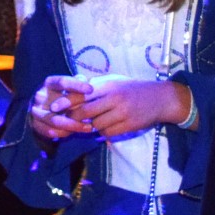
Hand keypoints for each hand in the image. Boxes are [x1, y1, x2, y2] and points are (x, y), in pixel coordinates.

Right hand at [27, 75, 94, 140]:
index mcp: (49, 83)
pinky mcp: (35, 124)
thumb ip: (78, 83)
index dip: (77, 85)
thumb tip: (88, 84)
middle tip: (93, 116)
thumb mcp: (68, 86)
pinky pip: (51, 131)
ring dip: (73, 126)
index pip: (63, 82)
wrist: (41, 107)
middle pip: (59, 104)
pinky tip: (76, 132)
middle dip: (77, 111)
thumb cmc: (61, 94)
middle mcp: (40, 95)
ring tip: (88, 128)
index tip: (91, 90)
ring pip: (55, 121)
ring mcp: (36, 111)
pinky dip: (64, 133)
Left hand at [72, 76, 187, 139]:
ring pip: (96, 125)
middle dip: (75, 118)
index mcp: (109, 86)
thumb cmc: (133, 88)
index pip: (82, 94)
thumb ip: (95, 84)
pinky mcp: (129, 126)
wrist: (160, 98)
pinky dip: (103, 132)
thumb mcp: (115, 81)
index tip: (55, 107)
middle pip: (86, 112)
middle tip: (70, 120)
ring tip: (92, 122)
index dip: (66, 102)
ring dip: (91, 126)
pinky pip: (108, 133)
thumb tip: (72, 89)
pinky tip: (104, 127)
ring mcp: (123, 113)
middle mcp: (115, 99)